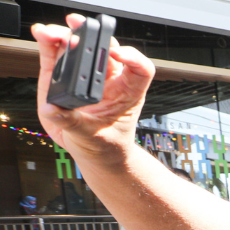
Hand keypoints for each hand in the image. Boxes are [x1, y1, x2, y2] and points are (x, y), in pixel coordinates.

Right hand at [31, 15, 154, 156]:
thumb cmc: (106, 145)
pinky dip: (50, 43)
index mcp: (127, 93)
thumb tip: (53, 108)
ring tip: (52, 33)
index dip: (133, 58)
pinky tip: (43, 35)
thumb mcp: (92, 137)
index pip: (139, 70)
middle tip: (80, 29)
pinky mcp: (65, 77)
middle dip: (94, 37)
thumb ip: (73, 122)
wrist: (95, 153)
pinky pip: (59, 56)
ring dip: (68, 35)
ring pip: (81, 48)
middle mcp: (109, 80)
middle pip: (107, 50)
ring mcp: (86, 76)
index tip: (118, 54)